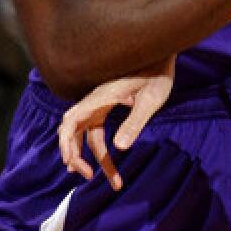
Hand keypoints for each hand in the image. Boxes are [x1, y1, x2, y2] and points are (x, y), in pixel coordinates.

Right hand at [58, 56, 174, 190]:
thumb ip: (135, 122)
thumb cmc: (159, 73)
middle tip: (89, 178)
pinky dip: (95, 145)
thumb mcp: (151, 100)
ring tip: (108, 176)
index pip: (71, 123)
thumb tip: (120, 148)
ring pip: (86, 133)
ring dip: (88, 154)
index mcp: (100, 98)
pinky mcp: (108, 104)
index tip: (75, 165)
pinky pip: (94, 128)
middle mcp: (95, 100)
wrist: (162, 53)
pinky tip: (106, 159)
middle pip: (74, 132)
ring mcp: (100, 102)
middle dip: (77, 156)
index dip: (67, 145)